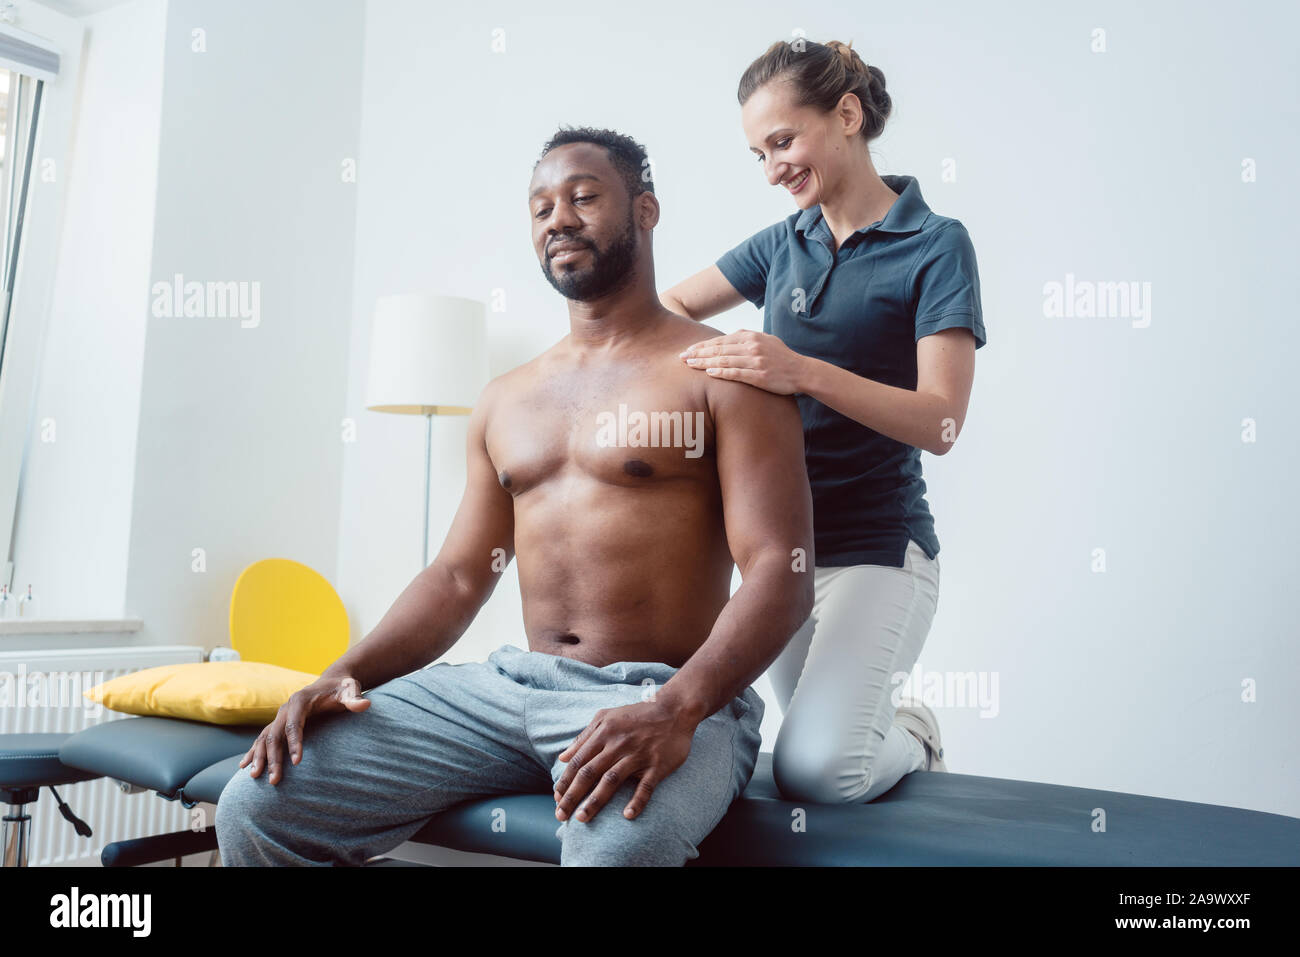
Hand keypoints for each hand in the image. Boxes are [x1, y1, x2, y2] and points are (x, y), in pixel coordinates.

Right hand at [239, 675, 369, 784]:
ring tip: (255, 777)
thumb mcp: (351, 689)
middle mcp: (286, 708)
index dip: (295, 742)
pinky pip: (262, 739)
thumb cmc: (342, 687)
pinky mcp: (279, 723)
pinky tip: (245, 766)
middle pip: (275, 734)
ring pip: (265, 738)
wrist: (332, 682)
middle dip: (273, 758)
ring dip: (259, 757)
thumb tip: (365, 704)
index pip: (295, 724)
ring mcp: (280, 716)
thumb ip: (355, 698)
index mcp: (301, 700)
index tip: (297, 762)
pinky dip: (253, 752)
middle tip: (274, 780)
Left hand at [552, 699, 697, 822]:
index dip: (566, 781)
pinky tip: (627, 815)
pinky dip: (637, 801)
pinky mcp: (658, 765)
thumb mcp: (607, 717)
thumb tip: (563, 757)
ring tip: (582, 818)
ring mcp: (639, 755)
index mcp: (604, 732)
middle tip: (561, 815)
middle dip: (573, 795)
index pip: (579, 761)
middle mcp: (619, 744)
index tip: (556, 798)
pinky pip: (646, 786)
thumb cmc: (637, 714)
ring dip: (595, 801)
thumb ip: (584, 737)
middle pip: (590, 773)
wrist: (674, 710)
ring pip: (612, 780)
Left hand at [679, 329, 807, 394]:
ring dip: (704, 363)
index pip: (721, 340)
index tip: (688, 350)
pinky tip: (708, 373)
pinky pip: (736, 373)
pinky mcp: (759, 376)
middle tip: (681, 357)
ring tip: (689, 365)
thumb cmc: (781, 357)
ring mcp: (755, 361)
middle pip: (718, 349)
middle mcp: (752, 346)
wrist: (801, 371)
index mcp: (751, 336)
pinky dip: (721, 373)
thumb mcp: (765, 340)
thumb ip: (747, 338)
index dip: (702, 345)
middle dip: (697, 353)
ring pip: (723, 361)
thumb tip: (728, 339)